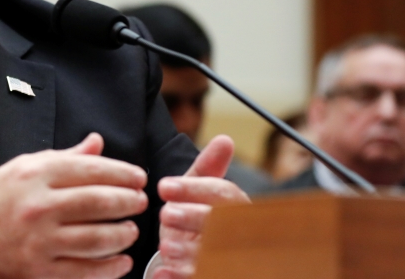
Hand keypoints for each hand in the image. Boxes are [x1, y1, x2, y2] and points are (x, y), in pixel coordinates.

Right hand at [0, 133, 148, 278]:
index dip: (121, 173)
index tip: (139, 177)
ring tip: (132, 229)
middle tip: (141, 201)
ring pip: (98, 238)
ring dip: (124, 234)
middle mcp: (37, 206)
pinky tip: (121, 260)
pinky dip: (111, 267)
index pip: (89, 169)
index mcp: (33, 175)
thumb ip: (63, 158)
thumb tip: (97, 143)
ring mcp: (39, 241)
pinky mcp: (40, 271)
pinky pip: (86, 271)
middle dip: (129, 201)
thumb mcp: (22, 169)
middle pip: (99, 202)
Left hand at [152, 135, 249, 278]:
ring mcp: (233, 261)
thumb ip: (208, 168)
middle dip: (195, 219)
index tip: (163, 186)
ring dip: (191, 252)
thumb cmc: (195, 217)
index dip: (195, 189)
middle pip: (226, 226)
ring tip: (167, 247)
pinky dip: (182, 277)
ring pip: (218, 258)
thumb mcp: (199, 191)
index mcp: (238, 208)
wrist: (191, 258)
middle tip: (166, 214)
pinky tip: (162, 274)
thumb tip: (225, 140)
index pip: (225, 194)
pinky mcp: (222, 276)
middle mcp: (242, 235)